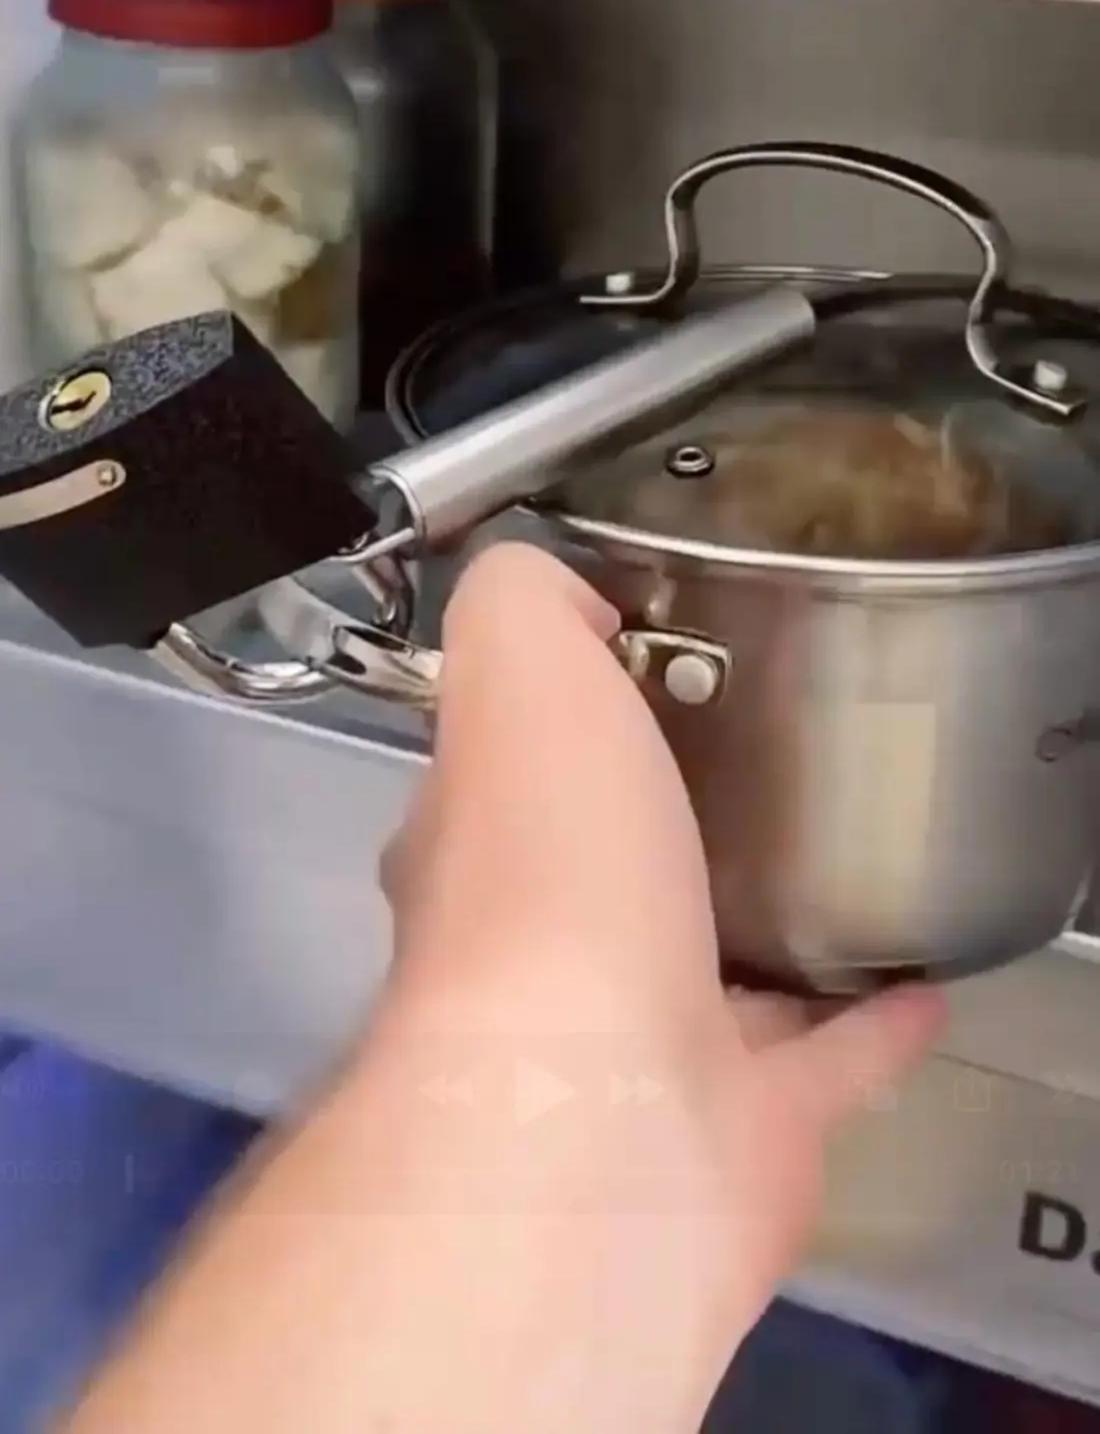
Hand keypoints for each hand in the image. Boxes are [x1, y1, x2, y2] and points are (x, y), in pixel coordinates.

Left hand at [378, 543, 942, 1386]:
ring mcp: (639, 1049)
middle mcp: (543, 957)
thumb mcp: (514, 671)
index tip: (638, 658)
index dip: (559, 709)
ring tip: (840, 856)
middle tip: (760, 752)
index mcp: (478, 850)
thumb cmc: (548, 880)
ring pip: (709, 968)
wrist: (597, 1119)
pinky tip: (920, 979)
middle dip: (663, 817)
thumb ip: (521, 604)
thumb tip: (556, 587)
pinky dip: (870, 1022)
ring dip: (764, 920)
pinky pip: (822, 1060)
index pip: (505, 766)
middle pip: (606, 868)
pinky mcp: (740, 1129)